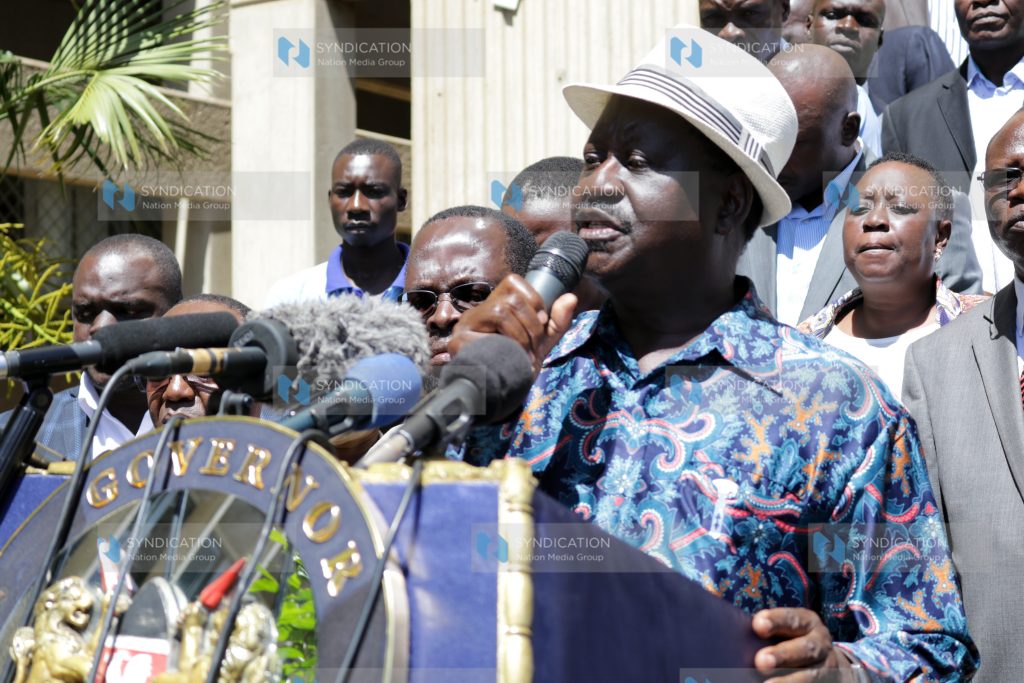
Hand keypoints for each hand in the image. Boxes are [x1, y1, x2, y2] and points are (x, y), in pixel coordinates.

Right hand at [449, 274, 576, 373]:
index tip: (541, 324)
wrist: (502, 392)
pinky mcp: (459, 342)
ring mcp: (466, 324)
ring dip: (520, 336)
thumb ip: (559, 320)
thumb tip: (571, 298)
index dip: (535, 301)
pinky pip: (484, 335)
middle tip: (535, 347)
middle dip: (531, 325)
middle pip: (511, 300)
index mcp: (497, 302)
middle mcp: (479, 309)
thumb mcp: (544, 340)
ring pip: (499, 312)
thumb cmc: (521, 361)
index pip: (515, 283)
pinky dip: (505, 347)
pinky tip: (511, 359)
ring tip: (525, 355)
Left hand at [752, 608, 857, 681]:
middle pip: (805, 648)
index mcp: (807, 623)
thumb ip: (767, 631)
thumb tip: (739, 638)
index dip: (776, 621)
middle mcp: (821, 644)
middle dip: (783, 655)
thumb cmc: (792, 641)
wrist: (828, 664)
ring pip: (811, 675)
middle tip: (760, 662)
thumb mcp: (786, 630)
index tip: (758, 626)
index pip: (792, 619)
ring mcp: (827, 668)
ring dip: (789, 681)